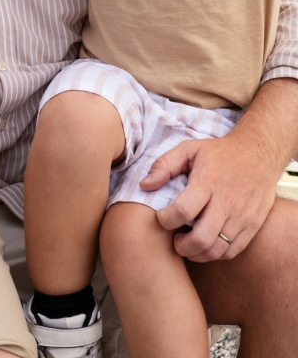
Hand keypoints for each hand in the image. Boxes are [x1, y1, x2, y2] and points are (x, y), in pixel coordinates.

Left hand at [139, 131, 277, 261]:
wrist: (259, 153)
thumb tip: (144, 186)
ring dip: (197, 254)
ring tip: (188, 243)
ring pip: (217, 250)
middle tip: (174, 239)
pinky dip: (215, 254)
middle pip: (201, 239)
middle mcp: (227, 202)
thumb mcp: (189, 149)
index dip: (166, 220)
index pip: (183, 211)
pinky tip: (206, 243)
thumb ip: (164, 165)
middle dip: (181, 246)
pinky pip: (233, 251)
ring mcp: (243, 216)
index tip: (161, 218)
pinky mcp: (254, 225)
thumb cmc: (218, 152)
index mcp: (208, 182)